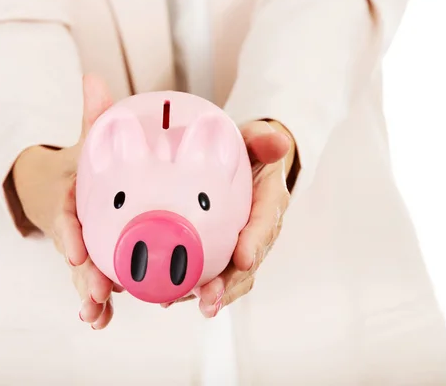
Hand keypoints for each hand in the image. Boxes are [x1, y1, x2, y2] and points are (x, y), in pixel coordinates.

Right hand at [12, 74, 121, 329]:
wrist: (54, 184)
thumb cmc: (75, 164)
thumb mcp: (80, 140)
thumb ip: (92, 117)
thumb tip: (93, 79)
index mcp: (67, 197)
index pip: (64, 215)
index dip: (67, 232)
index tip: (73, 250)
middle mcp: (70, 224)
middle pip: (74, 251)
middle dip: (82, 273)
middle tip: (94, 293)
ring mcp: (79, 244)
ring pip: (81, 271)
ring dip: (88, 293)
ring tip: (96, 314)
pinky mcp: (89, 257)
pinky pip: (91, 277)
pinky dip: (94, 299)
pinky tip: (100, 319)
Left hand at [163, 120, 294, 316]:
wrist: (246, 165)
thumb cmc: (249, 152)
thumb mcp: (257, 140)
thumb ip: (264, 140)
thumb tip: (277, 141)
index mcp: (269, 203)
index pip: (265, 224)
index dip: (255, 243)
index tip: (244, 259)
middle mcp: (257, 232)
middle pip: (247, 265)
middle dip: (230, 285)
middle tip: (209, 300)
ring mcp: (239, 246)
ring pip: (229, 277)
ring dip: (211, 295)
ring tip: (185, 305)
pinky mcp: (221, 253)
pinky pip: (211, 274)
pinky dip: (192, 288)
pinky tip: (168, 297)